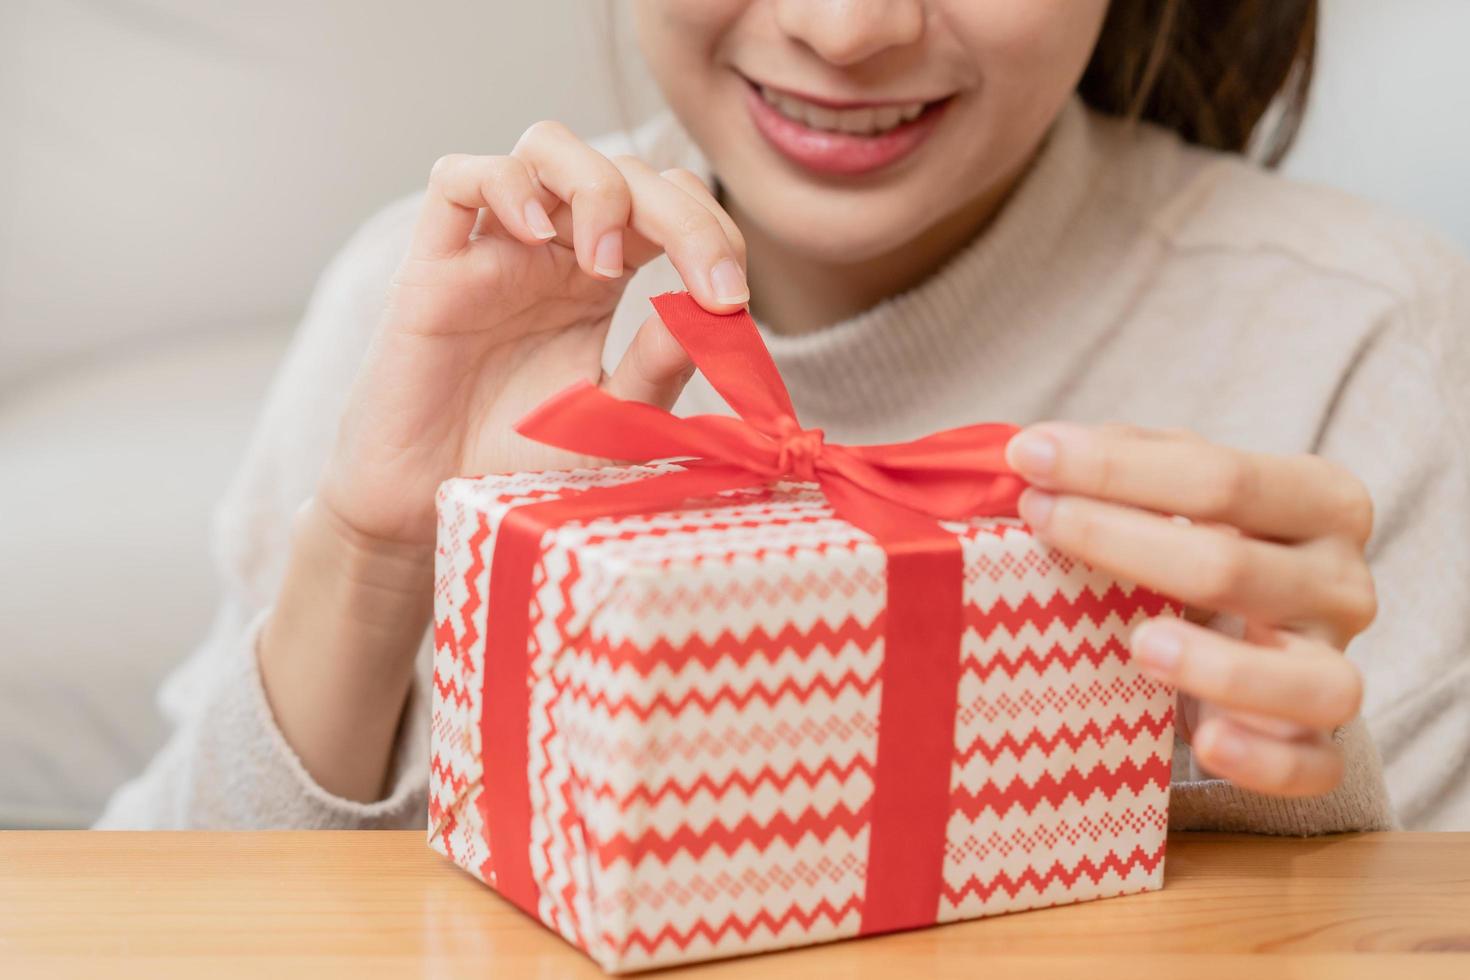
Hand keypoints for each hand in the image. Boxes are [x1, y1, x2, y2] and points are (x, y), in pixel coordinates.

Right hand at [319, 120, 748, 551]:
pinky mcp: (433, 265)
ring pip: (546, 147)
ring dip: (597, 187)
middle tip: (710, 286)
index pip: (671, 206)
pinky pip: (457, 179)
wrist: (428, 509)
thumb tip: (716, 310)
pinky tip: (533, 236)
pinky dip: (504, 184)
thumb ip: (659, 368)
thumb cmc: (518, 465)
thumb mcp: (613, 425)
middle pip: (626, 171)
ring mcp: (493, 250)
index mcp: (603, 278)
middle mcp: (552, 251)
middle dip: (684, 214)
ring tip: (607, 266)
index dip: (713, 232)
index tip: (733, 300)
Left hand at [1004, 422, 1377, 796]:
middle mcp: (1342, 582)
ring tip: (1141, 645)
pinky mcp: (1321, 744)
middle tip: (1039, 521)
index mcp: (1321, 500)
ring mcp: (1337, 666)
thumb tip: (1042, 449)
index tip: (1030, 455)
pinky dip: (1263, 761)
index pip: (1222, 475)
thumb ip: (1130, 459)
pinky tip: (1206, 740)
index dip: (1117, 466)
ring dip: (1219, 666)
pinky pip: (1311, 767)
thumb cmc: (1207, 543)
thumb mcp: (1182, 490)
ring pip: (1305, 678)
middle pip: (1233, 565)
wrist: (1254, 635)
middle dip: (1122, 540)